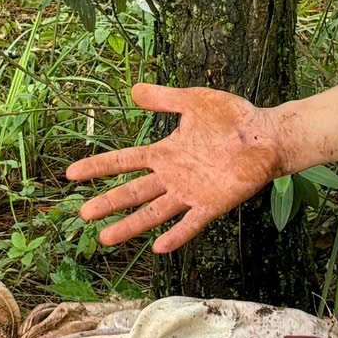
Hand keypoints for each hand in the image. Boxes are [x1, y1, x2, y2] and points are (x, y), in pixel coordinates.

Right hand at [64, 83, 286, 253]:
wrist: (267, 134)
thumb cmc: (233, 117)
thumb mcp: (193, 101)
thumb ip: (164, 98)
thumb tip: (133, 90)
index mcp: (166, 153)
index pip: (124, 161)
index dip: (97, 166)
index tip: (71, 174)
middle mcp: (173, 176)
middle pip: (133, 192)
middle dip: (107, 203)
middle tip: (82, 215)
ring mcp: (191, 192)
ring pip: (154, 213)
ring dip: (131, 226)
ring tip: (106, 238)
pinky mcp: (212, 204)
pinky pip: (191, 223)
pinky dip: (176, 235)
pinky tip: (158, 247)